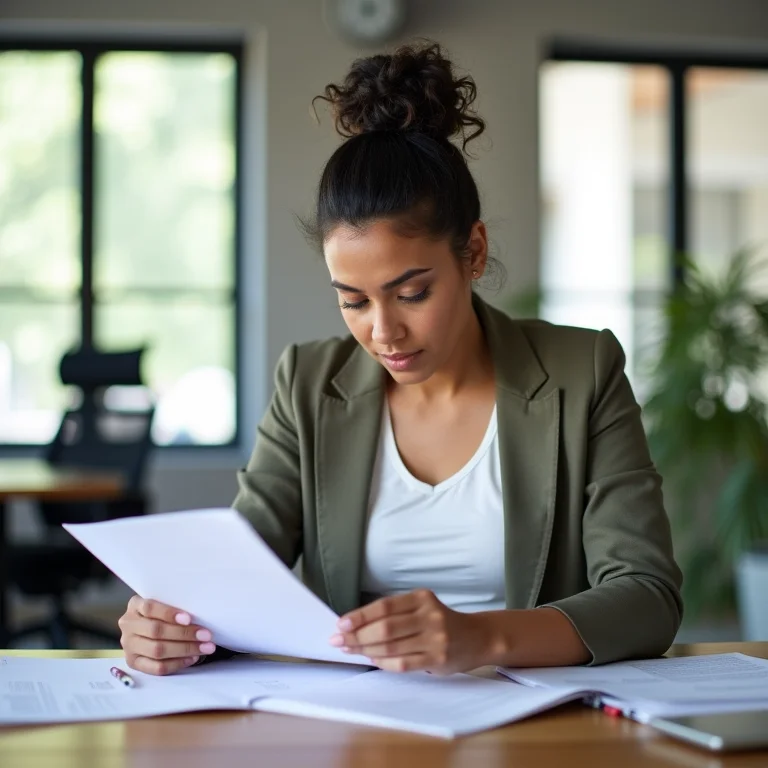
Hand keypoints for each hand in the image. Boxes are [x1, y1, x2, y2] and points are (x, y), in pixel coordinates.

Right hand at [118, 596, 215, 674]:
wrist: (144, 630)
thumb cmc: (161, 613)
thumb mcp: (164, 603)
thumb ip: (174, 605)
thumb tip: (200, 614)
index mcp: (135, 605)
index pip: (150, 608)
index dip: (169, 613)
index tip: (189, 618)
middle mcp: (128, 625)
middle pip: (156, 631)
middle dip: (184, 634)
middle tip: (206, 635)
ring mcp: (128, 646)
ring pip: (157, 650)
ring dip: (185, 650)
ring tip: (205, 648)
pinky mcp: (133, 663)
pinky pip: (156, 668)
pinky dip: (177, 663)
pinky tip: (192, 658)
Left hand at [329, 589, 491, 673]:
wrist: (477, 637)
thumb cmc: (441, 621)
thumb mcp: (422, 607)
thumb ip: (396, 614)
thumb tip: (356, 624)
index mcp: (422, 598)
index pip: (385, 606)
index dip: (361, 615)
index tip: (341, 623)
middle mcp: (430, 616)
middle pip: (386, 628)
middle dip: (357, 635)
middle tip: (338, 640)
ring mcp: (434, 639)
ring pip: (391, 647)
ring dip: (365, 650)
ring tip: (349, 650)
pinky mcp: (437, 659)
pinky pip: (403, 663)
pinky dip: (383, 663)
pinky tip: (372, 659)